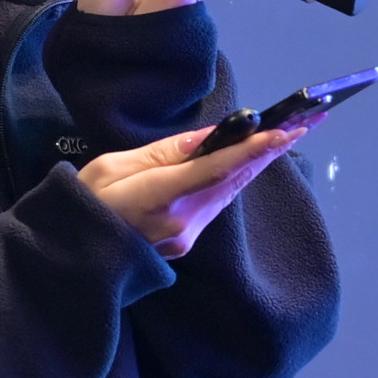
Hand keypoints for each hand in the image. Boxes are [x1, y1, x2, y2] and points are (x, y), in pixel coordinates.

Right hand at [77, 120, 290, 257]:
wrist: (70, 254)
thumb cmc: (84, 203)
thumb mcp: (113, 166)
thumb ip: (164, 152)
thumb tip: (209, 137)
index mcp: (159, 197)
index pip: (218, 169)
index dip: (255, 149)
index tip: (286, 131)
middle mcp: (181, 221)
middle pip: (235, 179)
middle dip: (272, 149)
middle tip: (307, 123)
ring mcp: (186, 236)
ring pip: (230, 191)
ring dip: (259, 162)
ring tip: (289, 135)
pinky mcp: (185, 242)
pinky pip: (217, 203)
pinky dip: (236, 178)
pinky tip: (252, 160)